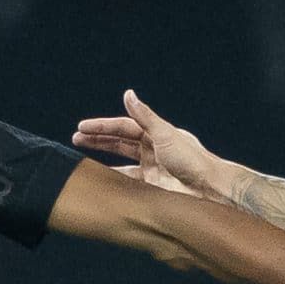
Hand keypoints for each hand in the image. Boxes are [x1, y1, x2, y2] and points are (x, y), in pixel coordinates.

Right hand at [73, 90, 222, 198]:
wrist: (207, 189)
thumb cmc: (191, 159)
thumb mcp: (165, 134)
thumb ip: (144, 116)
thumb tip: (128, 94)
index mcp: (156, 133)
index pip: (123, 127)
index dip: (102, 126)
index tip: (82, 128)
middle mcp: (152, 148)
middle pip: (119, 142)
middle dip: (98, 139)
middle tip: (76, 138)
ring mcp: (151, 168)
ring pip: (121, 161)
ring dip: (103, 159)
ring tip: (82, 159)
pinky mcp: (152, 186)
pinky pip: (128, 181)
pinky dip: (115, 179)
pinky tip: (101, 179)